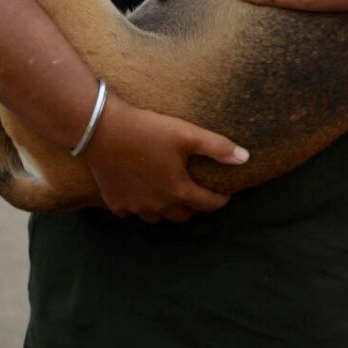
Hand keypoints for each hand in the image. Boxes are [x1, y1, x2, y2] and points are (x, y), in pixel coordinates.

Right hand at [83, 90, 248, 222]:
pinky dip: (142, 206)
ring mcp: (134, 207)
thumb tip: (245, 158)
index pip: (208, 204)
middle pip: (184, 216)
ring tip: (173, 194)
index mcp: (178, 190)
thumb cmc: (148, 130)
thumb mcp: (187, 134)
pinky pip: (133, 212)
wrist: (103, 130)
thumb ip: (217, 147)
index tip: (225, 193)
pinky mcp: (115, 202)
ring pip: (159, 218)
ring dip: (169, 209)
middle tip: (199, 192)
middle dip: (195, 206)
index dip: (220, 199)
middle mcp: (158, 206)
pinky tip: (144, 193)